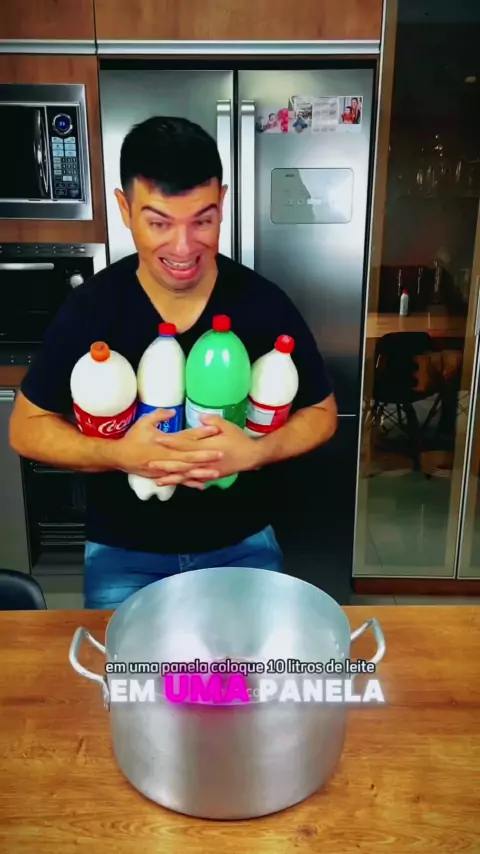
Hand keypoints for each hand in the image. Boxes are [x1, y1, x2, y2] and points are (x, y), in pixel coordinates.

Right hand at [106, 408, 222, 479]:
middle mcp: (167, 457)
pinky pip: (179, 480)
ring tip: (216, 473)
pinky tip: (203, 485)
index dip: (200, 434)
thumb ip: (159, 416)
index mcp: (164, 443)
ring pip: (186, 471)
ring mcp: (166, 468)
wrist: (120, 458)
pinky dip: (191, 483)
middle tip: (221, 454)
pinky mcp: (163, 475)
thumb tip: (172, 412)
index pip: (186, 437)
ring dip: (201, 472)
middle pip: (189, 457)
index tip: (214, 430)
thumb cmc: (132, 439)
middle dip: (206, 456)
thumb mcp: (143, 422)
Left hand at [153, 416, 260, 489]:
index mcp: (206, 447)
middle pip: (181, 463)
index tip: (156, 439)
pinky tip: (174, 484)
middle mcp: (204, 461)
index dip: (170, 442)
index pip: (184, 444)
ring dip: (171, 477)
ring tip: (157, 480)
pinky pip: (194, 481)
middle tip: (149, 464)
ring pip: (186, 475)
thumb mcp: (228, 427)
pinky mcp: (210, 476)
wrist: (251, 457)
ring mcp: (206, 471)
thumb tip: (200, 417)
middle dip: (165, 464)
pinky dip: (183, 483)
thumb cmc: (239, 440)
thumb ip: (213, 422)